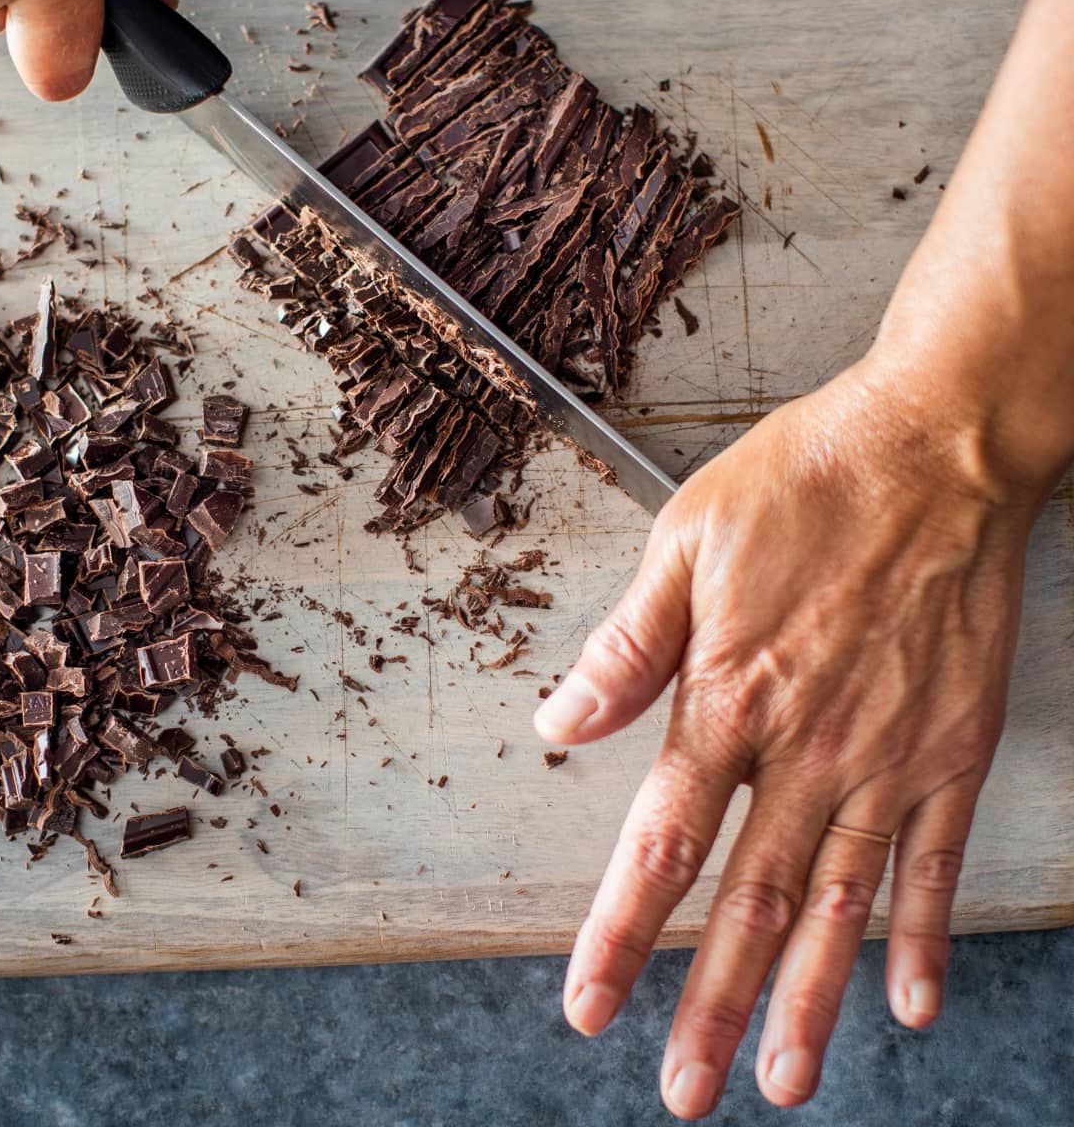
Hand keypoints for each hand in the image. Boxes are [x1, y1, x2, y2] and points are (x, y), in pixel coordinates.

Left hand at [534, 353, 1040, 1115]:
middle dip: (707, 1004)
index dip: (619, 932)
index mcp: (729, 697)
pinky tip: (906, 999)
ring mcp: (889, 756)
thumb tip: (556, 722)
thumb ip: (624, 647)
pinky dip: (919, 936)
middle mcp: (809, 748)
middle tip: (684, 1092)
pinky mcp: (953, 747)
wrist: (932, 447)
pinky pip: (935, 862)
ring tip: (781, 1078)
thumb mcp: (684, 544)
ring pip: (840, 906)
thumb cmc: (804, 485)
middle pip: (750, 902)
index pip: (662, 842)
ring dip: (809, 1001)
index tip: (588, 1006)